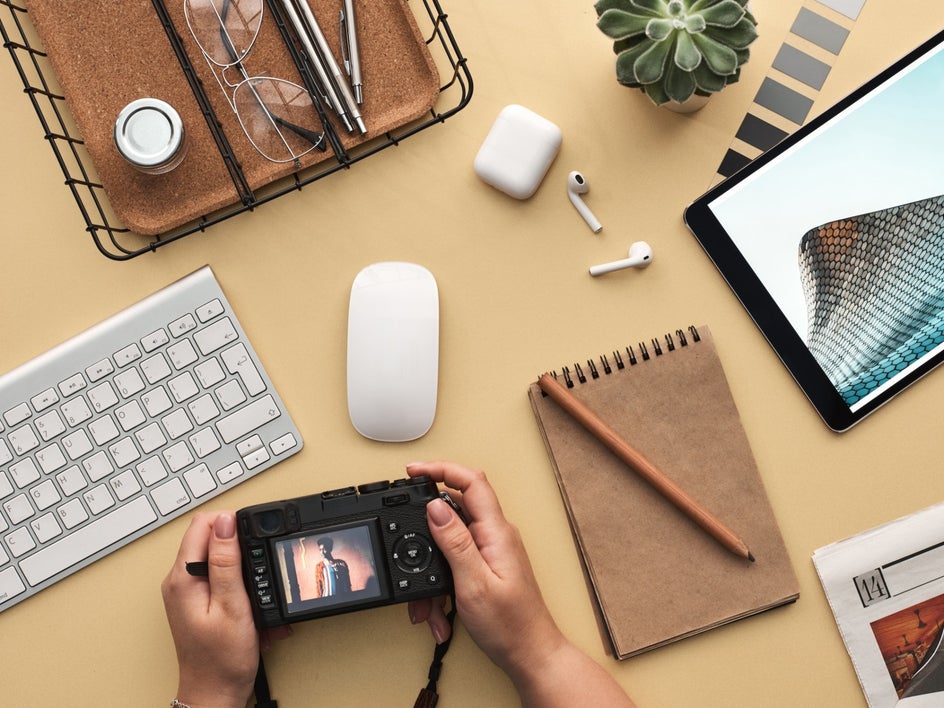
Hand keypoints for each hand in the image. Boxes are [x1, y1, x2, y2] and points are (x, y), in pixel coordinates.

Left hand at [161, 511, 286, 707]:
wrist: (216, 693)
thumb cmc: (222, 659)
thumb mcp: (231, 605)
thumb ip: (226, 561)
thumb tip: (225, 522)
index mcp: (183, 577)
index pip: (202, 524)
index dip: (231, 524)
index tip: (251, 539)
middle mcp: (179, 581)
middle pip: (211, 538)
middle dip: (241, 548)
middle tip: (256, 571)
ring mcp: (187, 591)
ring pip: (219, 558)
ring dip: (244, 569)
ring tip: (254, 592)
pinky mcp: (198, 600)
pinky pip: (221, 577)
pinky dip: (241, 585)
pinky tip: (250, 603)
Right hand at [406, 461, 562, 669]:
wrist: (530, 656)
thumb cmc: (511, 626)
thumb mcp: (474, 583)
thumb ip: (454, 542)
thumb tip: (435, 506)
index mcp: (496, 532)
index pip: (471, 481)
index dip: (441, 469)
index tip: (414, 471)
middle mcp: (495, 535)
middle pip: (453, 509)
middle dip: (425, 532)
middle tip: (406, 546)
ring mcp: (490, 550)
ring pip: (447, 543)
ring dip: (431, 573)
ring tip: (428, 605)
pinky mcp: (485, 566)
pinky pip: (453, 563)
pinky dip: (439, 587)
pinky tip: (439, 610)